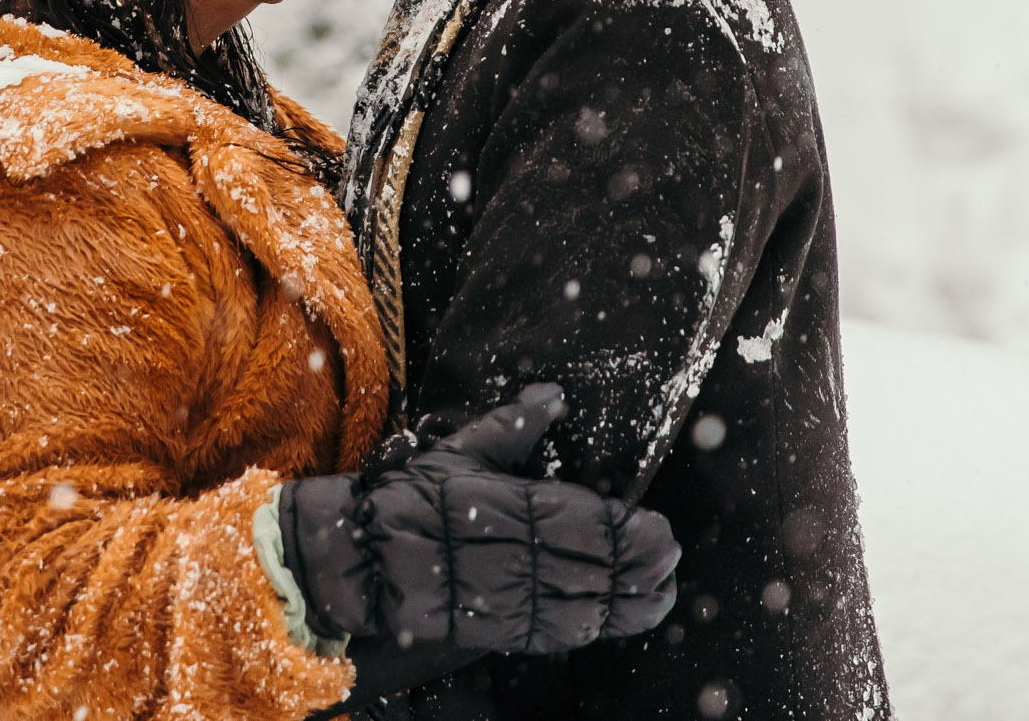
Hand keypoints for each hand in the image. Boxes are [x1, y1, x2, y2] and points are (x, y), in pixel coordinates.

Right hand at [277, 385, 680, 656]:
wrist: (358, 558)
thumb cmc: (408, 499)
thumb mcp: (458, 450)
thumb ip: (511, 426)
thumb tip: (552, 395)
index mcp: (508, 507)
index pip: (585, 521)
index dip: (627, 531)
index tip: (659, 528)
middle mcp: (513, 556)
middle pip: (591, 567)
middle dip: (638, 568)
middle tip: (671, 560)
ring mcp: (504, 598)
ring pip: (580, 605)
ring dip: (626, 604)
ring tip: (660, 594)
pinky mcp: (491, 629)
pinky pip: (549, 633)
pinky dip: (587, 629)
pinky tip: (610, 621)